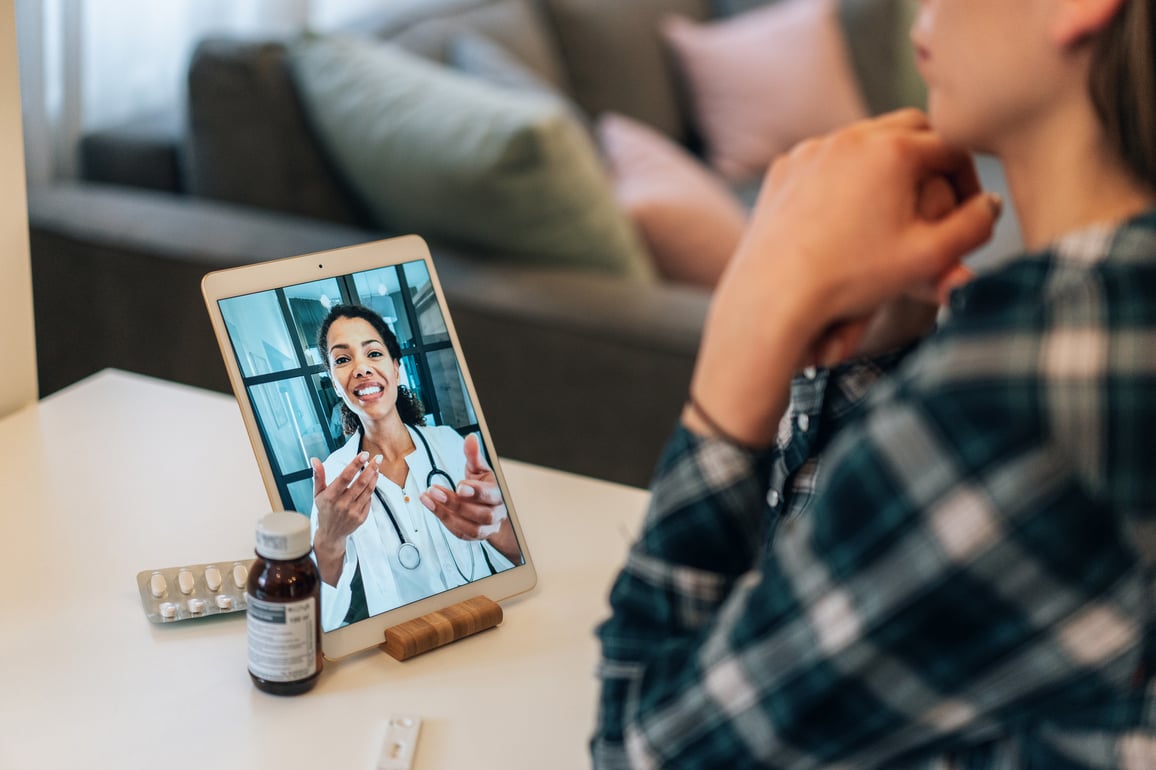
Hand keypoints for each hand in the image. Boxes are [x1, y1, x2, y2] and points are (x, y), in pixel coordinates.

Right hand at [311, 451, 381, 585]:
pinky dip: (372, 489)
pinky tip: (373, 480)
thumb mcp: (317, 494)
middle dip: (371, 468)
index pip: (345, 477)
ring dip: (374, 477)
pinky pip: (369, 500)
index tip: (364, 454)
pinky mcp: (361, 517)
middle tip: (377, 457)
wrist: (330, 535)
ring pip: (368, 490)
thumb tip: (315, 460)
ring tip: (377, 466)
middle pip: (361, 483)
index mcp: (330, 497)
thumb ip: (318, 476)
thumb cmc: (324, 511)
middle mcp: (342, 504)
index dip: (355, 465)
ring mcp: (353, 512)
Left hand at [420, 434, 518, 562]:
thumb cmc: (485, 486)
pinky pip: (461, 534)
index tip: (459, 486)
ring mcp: (487, 527)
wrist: (491, 508)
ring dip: (446, 514)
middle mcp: (497, 513)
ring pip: (470, 528)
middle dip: (456, 504)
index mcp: (499, 494)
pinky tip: (432, 507)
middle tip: (435, 491)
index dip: (475, 492)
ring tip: (429, 499)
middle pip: (481, 514)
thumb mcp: (479, 468)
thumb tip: (470, 439)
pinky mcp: (475, 535)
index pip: (490, 495)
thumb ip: (473, 455)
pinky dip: (445, 521)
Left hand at [690, 110, 1000, 444]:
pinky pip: (824, 158)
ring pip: (865, 138)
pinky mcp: (784, 168)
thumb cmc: (852, 280)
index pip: (952, 147)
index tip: (970, 207)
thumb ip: (973, 228)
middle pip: (910, 128)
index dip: (969, 177)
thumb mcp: (928, 258)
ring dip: (889, 160)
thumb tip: (990, 204)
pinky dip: (845, 172)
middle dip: (932, 156)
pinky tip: (852, 203)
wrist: (772, 295)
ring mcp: (812, 149)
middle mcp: (851, 137)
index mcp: (893, 151)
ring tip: (900, 195)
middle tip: (941, 189)